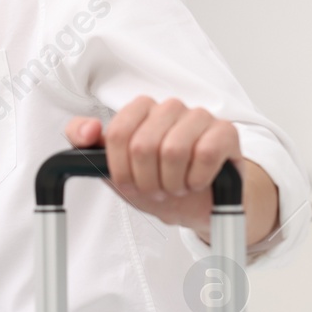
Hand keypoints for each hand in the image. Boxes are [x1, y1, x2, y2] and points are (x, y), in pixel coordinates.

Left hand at [65, 96, 240, 231]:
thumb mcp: (113, 169)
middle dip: (147, 181)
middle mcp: (170, 108)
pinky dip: (196, 179)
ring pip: (173, 150)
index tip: (129, 183)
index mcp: (141, 110)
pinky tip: (196, 183)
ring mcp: (199, 117)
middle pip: (143, 145)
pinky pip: (205, 154)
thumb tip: (87, 129)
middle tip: (157, 190)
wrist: (198, 203)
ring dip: (172, 183)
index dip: (121, 168)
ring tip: (176, 188)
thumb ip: (85, 145)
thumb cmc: (158, 182)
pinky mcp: (225, 132)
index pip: (118, 133)